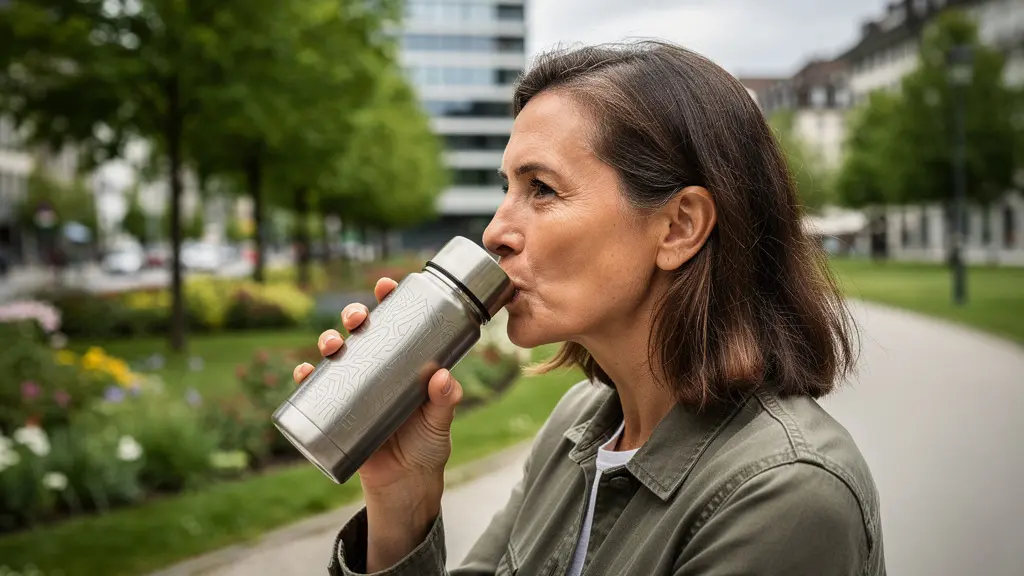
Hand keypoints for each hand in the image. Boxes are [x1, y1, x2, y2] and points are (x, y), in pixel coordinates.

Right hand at [291, 277, 464, 497]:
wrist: (406, 485)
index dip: (389, 300)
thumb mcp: (440, 422)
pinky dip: (306, 377)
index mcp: (406, 362)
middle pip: (362, 332)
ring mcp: (356, 387)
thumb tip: (442, 378)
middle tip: (357, 319)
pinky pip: (316, 389)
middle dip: (354, 316)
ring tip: (332, 345)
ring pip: (337, 354)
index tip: (385, 285)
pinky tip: (303, 372)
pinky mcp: (337, 411)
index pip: (398, 322)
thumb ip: (445, 402)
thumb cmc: (428, 446)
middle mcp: (379, 368)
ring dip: (329, 341)